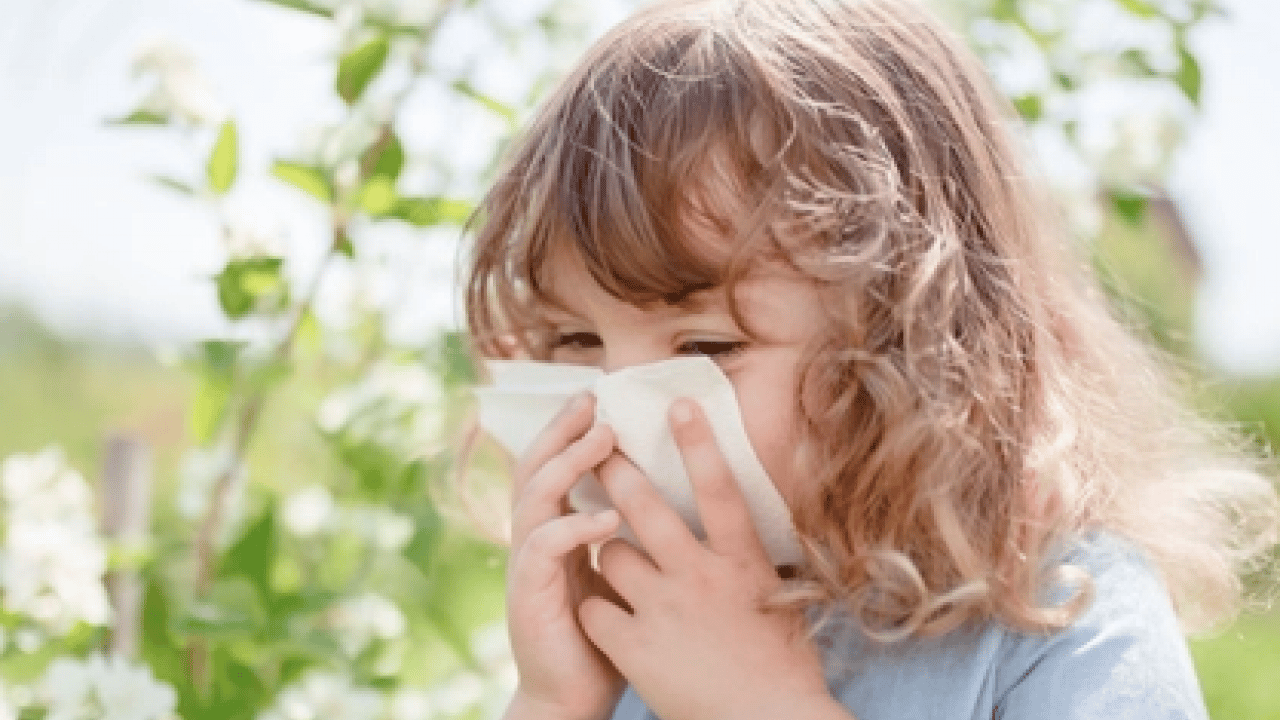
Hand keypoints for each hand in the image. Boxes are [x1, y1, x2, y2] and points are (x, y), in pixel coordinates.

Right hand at [504, 393, 626, 719]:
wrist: (574, 699)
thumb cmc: (606, 637)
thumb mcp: (621, 575)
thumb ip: (631, 536)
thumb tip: (675, 494)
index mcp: (555, 531)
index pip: (555, 466)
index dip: (570, 431)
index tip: (601, 398)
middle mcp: (534, 540)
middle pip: (535, 467)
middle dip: (562, 430)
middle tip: (592, 398)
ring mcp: (526, 566)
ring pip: (534, 497)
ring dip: (567, 463)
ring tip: (601, 439)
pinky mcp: (528, 595)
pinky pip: (543, 548)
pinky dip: (573, 527)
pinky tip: (605, 518)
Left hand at [578, 400, 839, 719]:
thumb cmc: (784, 668)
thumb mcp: (779, 601)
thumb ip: (750, 561)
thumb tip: (740, 527)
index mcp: (743, 563)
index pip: (719, 488)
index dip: (699, 442)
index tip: (677, 404)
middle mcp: (700, 577)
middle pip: (645, 506)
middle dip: (615, 469)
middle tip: (598, 447)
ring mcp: (664, 611)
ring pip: (611, 554)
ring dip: (609, 552)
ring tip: (617, 562)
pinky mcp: (635, 648)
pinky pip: (594, 607)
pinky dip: (595, 608)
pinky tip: (606, 617)